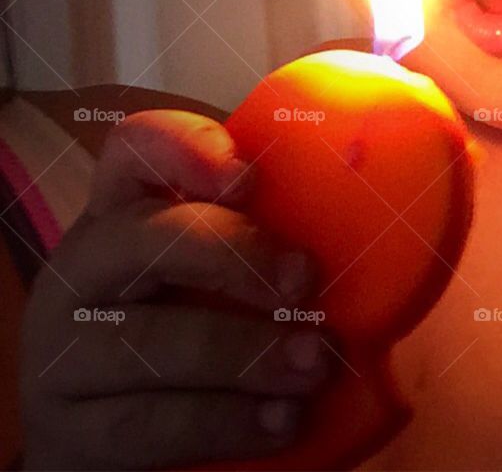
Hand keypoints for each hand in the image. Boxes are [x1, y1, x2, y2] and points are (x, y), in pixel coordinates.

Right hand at [18, 109, 333, 469]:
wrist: (102, 431)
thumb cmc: (183, 328)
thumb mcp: (208, 274)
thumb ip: (256, 241)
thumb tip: (360, 227)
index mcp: (121, 212)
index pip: (136, 148)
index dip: (186, 149)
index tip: (249, 178)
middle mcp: (84, 269)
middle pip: (145, 236)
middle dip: (234, 254)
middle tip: (304, 279)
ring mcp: (62, 352)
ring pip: (150, 341)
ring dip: (246, 353)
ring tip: (314, 365)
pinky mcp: (66, 432)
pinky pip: (147, 424)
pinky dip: (223, 422)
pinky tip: (280, 422)